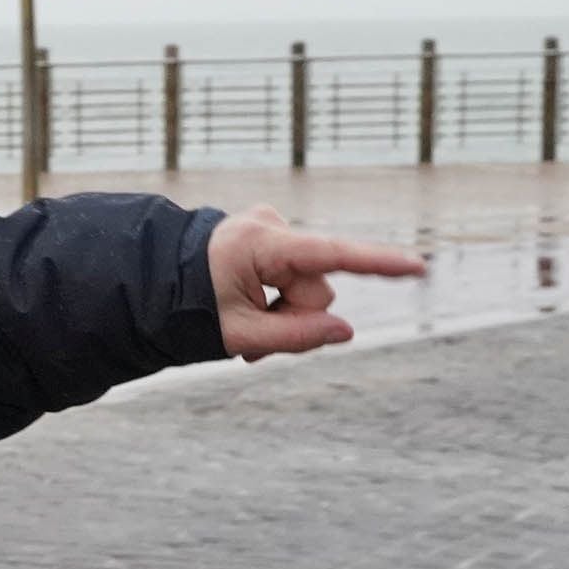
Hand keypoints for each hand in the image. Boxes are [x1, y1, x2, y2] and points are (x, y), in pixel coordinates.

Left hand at [206, 206, 425, 358]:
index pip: (329, 256)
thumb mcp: (238, 335)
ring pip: (306, 288)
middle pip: (315, 289)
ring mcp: (269, 230)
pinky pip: (291, 278)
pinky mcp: (268, 238)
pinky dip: (275, 302)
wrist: (149, 285)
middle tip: (250, 342)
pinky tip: (247, 310)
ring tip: (242, 325)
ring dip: (282, 314)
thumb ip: (295, 336)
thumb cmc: (186, 309)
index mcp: (259, 244)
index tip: (418, 266)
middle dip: (293, 319)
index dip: (377, 265)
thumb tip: (345, 330)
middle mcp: (269, 226)